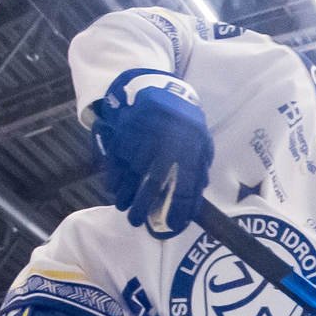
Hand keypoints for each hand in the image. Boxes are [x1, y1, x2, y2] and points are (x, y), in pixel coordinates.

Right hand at [92, 70, 212, 235]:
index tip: (172, 225)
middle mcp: (164, 149)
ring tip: (122, 208)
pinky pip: (118, 160)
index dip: (178, 209)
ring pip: (131, 174)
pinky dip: (114, 176)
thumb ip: (201, 167)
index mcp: (187, 152)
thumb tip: (198, 192)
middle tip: (135, 222)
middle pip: (152, 184)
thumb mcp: (202, 141)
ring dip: (124, 194)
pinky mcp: (126, 135)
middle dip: (142, 205)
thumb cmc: (185, 121)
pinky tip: (114, 188)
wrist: (159, 90)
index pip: (184, 188)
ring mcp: (142, 142)